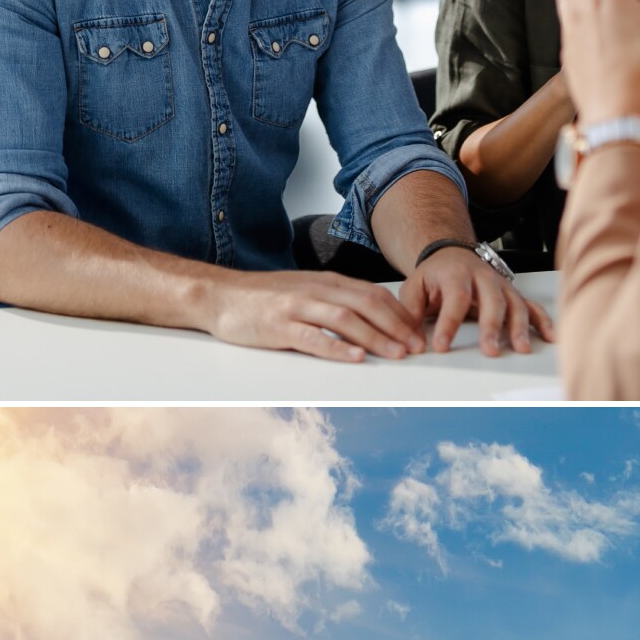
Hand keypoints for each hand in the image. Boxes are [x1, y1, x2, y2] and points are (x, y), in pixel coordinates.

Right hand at [204, 270, 425, 361]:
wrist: (220, 296)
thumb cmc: (266, 298)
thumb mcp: (306, 291)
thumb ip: (336, 301)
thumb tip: (372, 319)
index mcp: (327, 282)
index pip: (373, 294)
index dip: (400, 313)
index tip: (418, 332)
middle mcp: (316, 290)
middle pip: (366, 305)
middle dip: (397, 327)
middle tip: (417, 347)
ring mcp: (297, 307)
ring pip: (346, 319)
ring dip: (376, 337)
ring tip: (397, 354)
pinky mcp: (279, 326)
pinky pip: (313, 337)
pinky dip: (337, 348)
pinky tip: (356, 357)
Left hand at [399, 249, 554, 356]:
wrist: (452, 253)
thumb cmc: (435, 275)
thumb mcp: (414, 287)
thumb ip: (411, 310)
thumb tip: (409, 337)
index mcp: (456, 274)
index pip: (455, 299)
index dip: (449, 324)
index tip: (441, 346)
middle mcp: (484, 278)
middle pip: (492, 301)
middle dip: (492, 327)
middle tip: (489, 350)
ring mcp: (502, 286)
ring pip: (515, 305)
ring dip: (520, 328)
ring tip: (521, 348)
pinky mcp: (513, 294)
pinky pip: (532, 306)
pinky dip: (544, 321)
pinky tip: (551, 337)